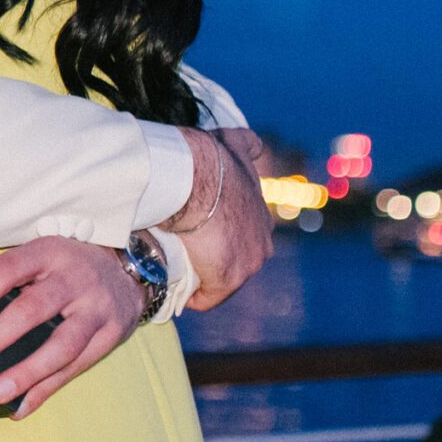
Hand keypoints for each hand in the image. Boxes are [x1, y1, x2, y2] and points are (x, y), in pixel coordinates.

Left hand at [0, 236, 146, 418]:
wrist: (126, 268)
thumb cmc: (64, 268)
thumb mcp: (41, 258)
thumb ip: (11, 283)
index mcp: (46, 252)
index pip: (6, 270)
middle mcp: (74, 278)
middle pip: (31, 310)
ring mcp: (97, 307)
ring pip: (61, 345)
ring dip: (26, 373)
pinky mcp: (112, 334)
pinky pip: (77, 367)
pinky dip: (46, 389)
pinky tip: (20, 406)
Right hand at [177, 132, 273, 310]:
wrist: (194, 178)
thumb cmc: (211, 160)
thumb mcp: (236, 144)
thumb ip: (249, 145)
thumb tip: (254, 144)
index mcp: (262, 215)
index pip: (247, 233)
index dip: (224, 235)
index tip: (202, 235)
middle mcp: (264, 240)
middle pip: (239, 258)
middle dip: (217, 258)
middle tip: (187, 251)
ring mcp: (249, 261)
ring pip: (225, 277)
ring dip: (204, 276)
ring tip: (178, 270)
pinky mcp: (228, 278)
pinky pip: (209, 297)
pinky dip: (194, 296)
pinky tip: (178, 291)